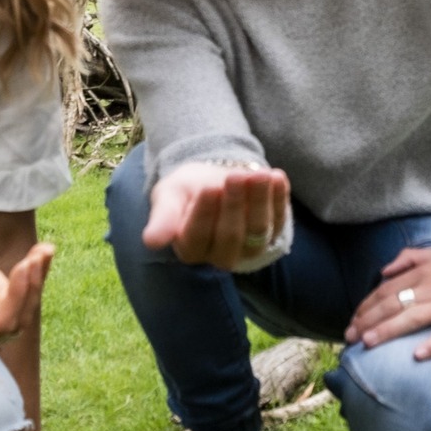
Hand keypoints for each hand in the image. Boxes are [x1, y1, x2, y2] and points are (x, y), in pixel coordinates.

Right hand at [0, 241, 55, 346]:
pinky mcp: (6, 300)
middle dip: (32, 285)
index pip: (3, 324)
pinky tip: (46, 249)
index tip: (25, 265)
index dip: (17, 296)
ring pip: (28, 303)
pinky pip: (27, 288)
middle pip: (20, 316)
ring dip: (38, 276)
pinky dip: (38, 269)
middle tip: (36, 257)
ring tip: (43, 250)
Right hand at [144, 161, 289, 269]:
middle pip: (230, 235)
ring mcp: (250, 246)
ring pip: (258, 230)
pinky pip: (279, 219)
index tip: (209, 187)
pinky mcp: (273, 232)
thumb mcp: (169, 197)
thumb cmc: (186, 192)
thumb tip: (151, 242)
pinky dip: (279, 198)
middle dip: (234, 205)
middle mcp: (221, 255)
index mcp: (190, 249)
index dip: (204, 213)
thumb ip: (162, 217)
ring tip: (259, 175)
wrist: (213, 180)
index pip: (197, 237)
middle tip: (234, 176)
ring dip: (260, 201)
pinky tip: (276, 177)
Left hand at [346, 250, 430, 359]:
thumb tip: (383, 271)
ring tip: (368, 343)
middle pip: (392, 305)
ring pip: (412, 318)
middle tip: (350, 337)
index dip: (365, 307)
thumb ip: (408, 258)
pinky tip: (417, 355)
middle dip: (368, 321)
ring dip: (388, 330)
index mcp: (422, 272)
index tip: (351, 322)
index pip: (385, 290)